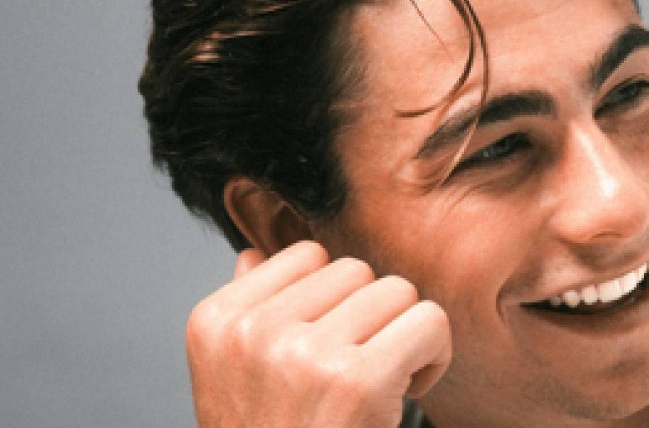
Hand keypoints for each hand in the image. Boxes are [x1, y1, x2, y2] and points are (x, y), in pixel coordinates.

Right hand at [185, 241, 451, 426]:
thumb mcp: (230, 379)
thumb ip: (246, 314)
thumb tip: (257, 255)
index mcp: (216, 322)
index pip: (306, 255)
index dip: (330, 301)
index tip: (325, 348)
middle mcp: (252, 332)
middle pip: (355, 270)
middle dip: (370, 317)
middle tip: (356, 374)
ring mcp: (302, 355)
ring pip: (396, 291)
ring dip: (402, 335)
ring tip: (380, 384)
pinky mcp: (357, 381)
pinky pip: (428, 321)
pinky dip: (432, 356)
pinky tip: (406, 392)